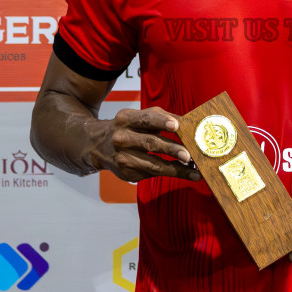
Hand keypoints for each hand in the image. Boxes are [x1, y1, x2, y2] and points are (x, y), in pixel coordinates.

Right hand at [87, 107, 201, 182]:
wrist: (97, 145)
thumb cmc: (128, 127)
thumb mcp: (138, 117)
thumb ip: (162, 118)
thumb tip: (190, 124)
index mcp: (126, 119)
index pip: (145, 119)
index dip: (161, 122)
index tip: (176, 125)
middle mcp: (121, 138)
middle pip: (150, 143)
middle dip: (172, 149)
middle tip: (189, 155)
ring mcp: (122, 158)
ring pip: (153, 165)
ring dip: (176, 169)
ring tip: (194, 171)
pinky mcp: (126, 174)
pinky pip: (152, 174)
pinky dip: (170, 174)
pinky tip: (185, 174)